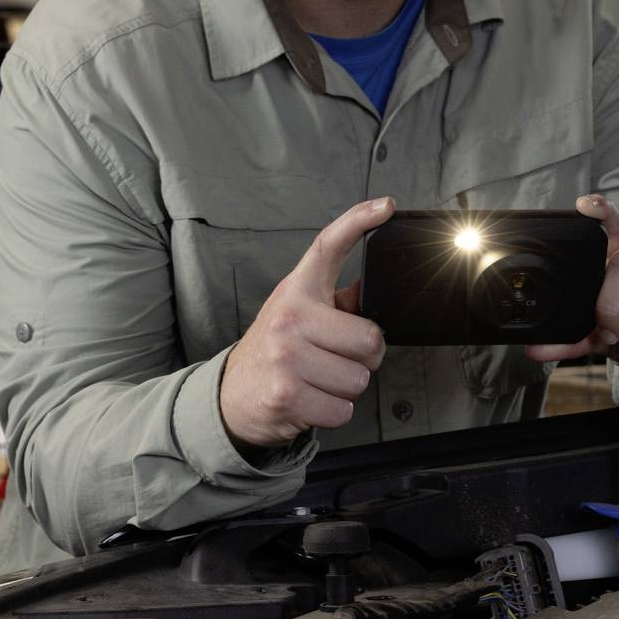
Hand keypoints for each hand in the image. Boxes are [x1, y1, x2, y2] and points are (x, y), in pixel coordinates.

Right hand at [220, 197, 393, 450]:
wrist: (232, 396)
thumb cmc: (275, 351)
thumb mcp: (298, 315)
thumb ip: (336, 302)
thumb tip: (374, 289)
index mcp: (297, 292)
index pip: (328, 246)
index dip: (359, 221)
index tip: (386, 206)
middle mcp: (289, 318)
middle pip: (370, 340)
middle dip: (364, 359)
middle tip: (336, 359)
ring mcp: (286, 356)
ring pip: (359, 379)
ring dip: (346, 388)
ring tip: (319, 380)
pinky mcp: (286, 394)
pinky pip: (343, 409)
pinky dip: (334, 411)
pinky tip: (312, 399)